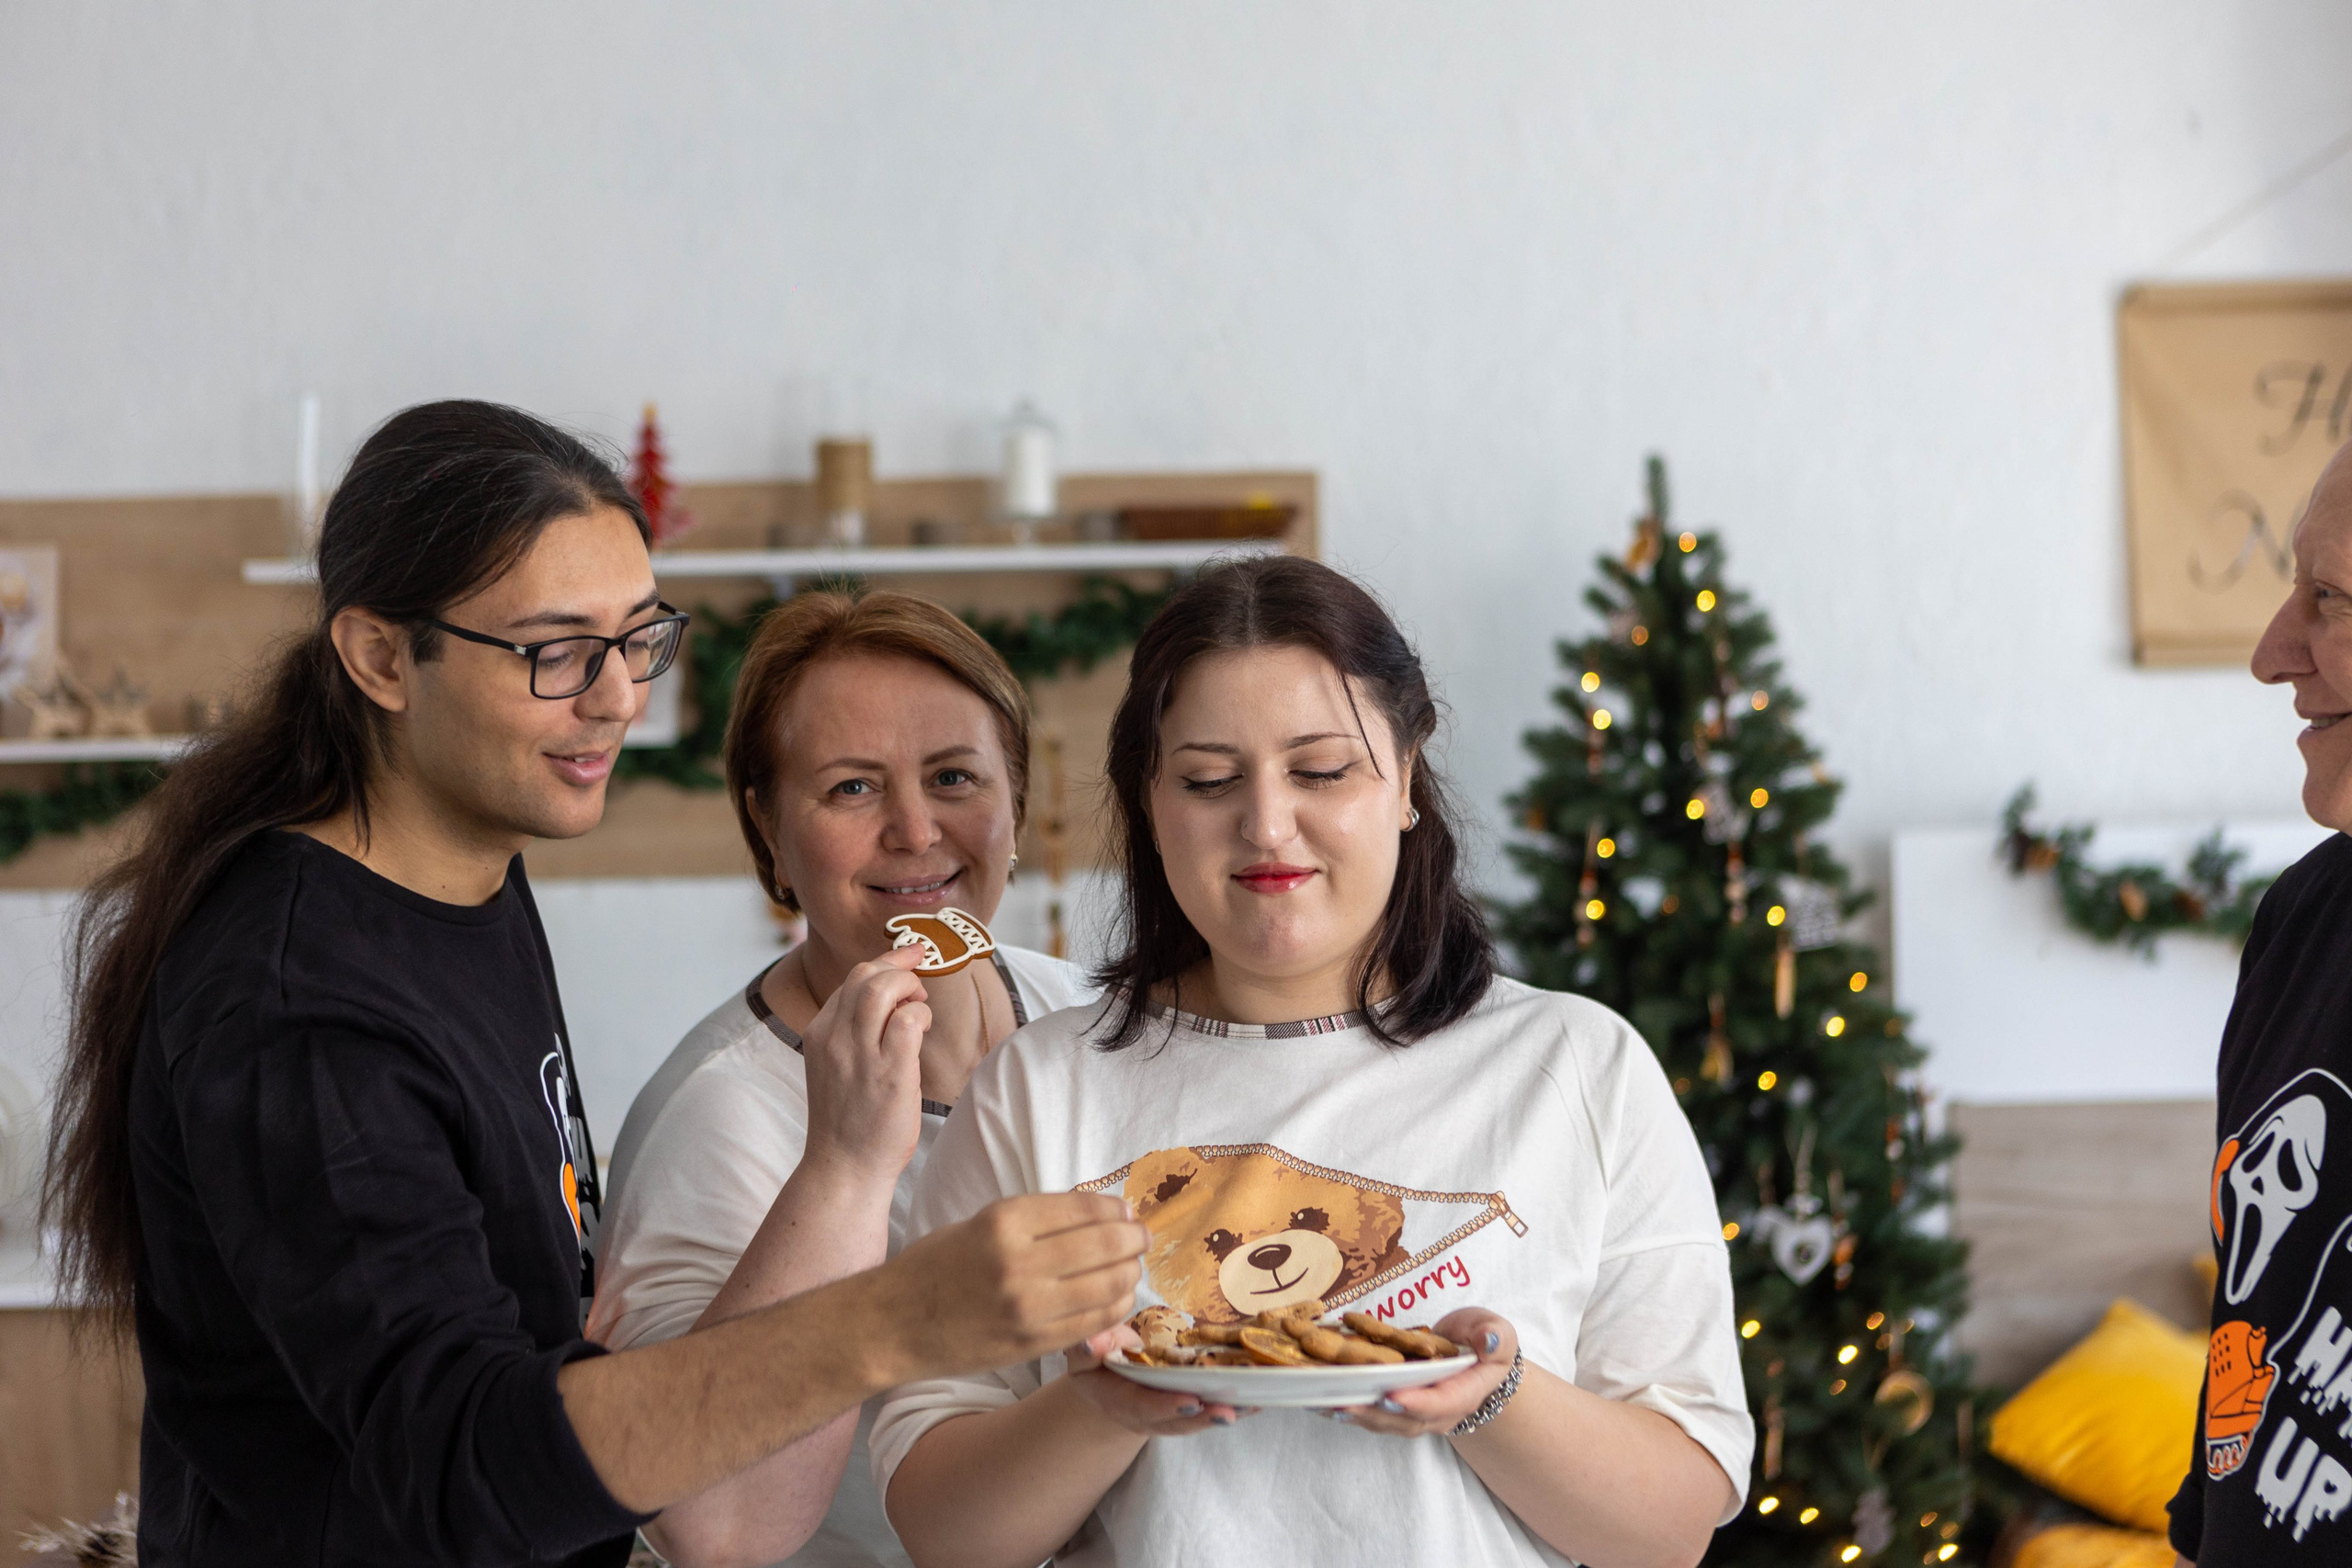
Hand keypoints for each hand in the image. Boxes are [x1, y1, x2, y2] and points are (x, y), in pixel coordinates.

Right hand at [798, 946, 929, 1181]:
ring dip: (910, 988)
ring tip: (919, 1007)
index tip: (909, 955)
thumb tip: (893, 1001)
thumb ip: (854, 1032)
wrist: (843, 1168)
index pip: (852, 979)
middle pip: (866, 975)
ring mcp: (859, 1055)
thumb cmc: (849, 1120)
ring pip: (884, 989)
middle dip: (901, 968)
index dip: (886, 961)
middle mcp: (833, 1038)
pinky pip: (908, 1022)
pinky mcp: (888, 1074)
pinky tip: (921, 1034)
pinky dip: (920, 1017)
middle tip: (919, 986)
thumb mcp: (837, 1066)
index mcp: (819, 1033)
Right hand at [878, 1193, 1149, 1384]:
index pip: (1085, 1209)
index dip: (1116, 1210)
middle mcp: (1020, 1262)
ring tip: (1130, 1268)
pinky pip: (1094, 1322)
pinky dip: (1114, 1308)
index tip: (1127, 1212)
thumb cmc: (934, 1267)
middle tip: (1141, 1239)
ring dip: (1130, 1275)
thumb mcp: (981, 1223)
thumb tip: (1099, 1213)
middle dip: (1134, 1240)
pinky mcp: (1033, 1343)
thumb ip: (1036, 1220)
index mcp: (1004, 1220)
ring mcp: (1029, 1307)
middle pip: (1106, 1245)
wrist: (893, 1325)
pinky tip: (1115, 1299)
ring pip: (1109, 1286)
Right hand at [1063, 1323, 1252, 1434]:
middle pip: (1178, 1421)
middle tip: (1229, 1412)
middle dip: (1204, 1417)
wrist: (1105, 1383)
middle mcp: (1148, 1415)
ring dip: (1226, 1413)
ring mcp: (1169, 1415)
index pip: (1143, 1406)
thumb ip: (1088, 1348)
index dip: (1166, 1406)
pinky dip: (1236, 1406)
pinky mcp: (1187, 1408)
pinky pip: (1210, 1409)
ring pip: (1198, 1419)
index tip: (1191, 1400)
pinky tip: (1260, 1396)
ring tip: (1252, 1404)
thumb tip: (1094, 1341)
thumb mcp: (1082, 1354)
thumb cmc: (1094, 1362)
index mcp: (1119, 1400)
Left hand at [1326, 1307, 1516, 1437]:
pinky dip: (1344, 1407)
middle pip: (1403, 1420)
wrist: (1476, 1359)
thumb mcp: (1498, 1335)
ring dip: (1352, 1413)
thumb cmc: (1486, 1344)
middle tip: (1344, 1401)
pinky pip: (1369, 1412)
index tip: (1392, 1396)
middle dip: (1373, 1412)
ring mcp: (1413, 1413)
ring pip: (1382, 1421)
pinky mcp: (1394, 1407)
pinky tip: (1317, 1398)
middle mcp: (1437, 1412)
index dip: (1416, 1403)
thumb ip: (1494, 1337)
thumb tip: (1487, 1340)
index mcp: (1464, 1394)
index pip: (1441, 1404)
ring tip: (1323, 1402)